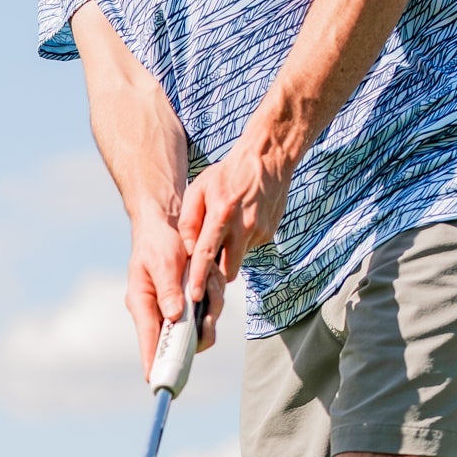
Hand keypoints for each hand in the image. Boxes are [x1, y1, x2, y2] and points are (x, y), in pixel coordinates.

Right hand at [125, 214, 224, 375]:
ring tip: (209, 276)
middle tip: (209, 317)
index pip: (148, 339)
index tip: (155, 381)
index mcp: (143, 304)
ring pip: (201, 327)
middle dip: (199, 330)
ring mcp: (176, 310)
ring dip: (211, 306)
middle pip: (181, 342)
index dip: (152, 361)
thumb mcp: (162, 261)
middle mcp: (159, 313)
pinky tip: (212, 274)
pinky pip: (210, 312)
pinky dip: (216, 297)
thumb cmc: (157, 241)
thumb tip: (173, 316)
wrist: (169, 224)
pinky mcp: (192, 304)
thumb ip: (168, 288)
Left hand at [178, 131, 293, 305]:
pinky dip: (240, 244)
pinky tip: (239, 224)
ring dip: (228, 257)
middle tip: (206, 266)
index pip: (208, 254)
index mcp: (222, 214)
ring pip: (239, 261)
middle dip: (216, 275)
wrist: (267, 159)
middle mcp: (243, 226)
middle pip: (228, 271)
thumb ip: (189, 220)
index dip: (200, 278)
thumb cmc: (228, 173)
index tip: (194, 297)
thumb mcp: (199, 189)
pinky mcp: (268, 234)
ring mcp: (260, 232)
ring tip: (224, 234)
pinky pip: (250, 249)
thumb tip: (188, 249)